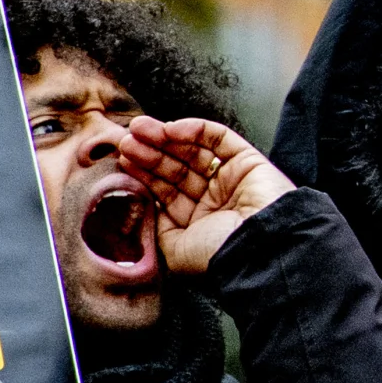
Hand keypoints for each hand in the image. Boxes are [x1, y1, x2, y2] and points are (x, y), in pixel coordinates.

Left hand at [115, 118, 291, 276]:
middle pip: (176, 168)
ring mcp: (231, 178)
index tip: (122, 160)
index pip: (166, 191)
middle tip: (125, 140)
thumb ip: (156, 226)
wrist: (259, 248)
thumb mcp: (173, 248)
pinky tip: (170, 128)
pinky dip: (196, 129)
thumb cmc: (216, 254)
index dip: (143, 174)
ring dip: (165, 137)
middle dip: (150, 152)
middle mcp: (214, 199)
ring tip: (138, 129)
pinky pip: (220, 138)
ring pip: (194, 150)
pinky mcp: (249, 160)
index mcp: (198, 221)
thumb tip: (140, 203)